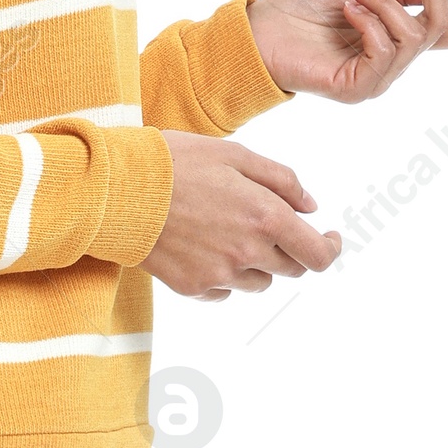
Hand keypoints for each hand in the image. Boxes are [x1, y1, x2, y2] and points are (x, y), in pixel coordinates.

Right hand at [143, 134, 341, 300]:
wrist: (117, 191)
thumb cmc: (176, 163)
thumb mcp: (236, 155)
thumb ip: (282, 181)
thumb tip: (312, 207)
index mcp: (265, 217)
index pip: (317, 254)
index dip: (330, 249)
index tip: (329, 237)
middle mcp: (247, 252)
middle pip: (290, 269)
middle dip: (288, 249)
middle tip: (267, 225)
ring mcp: (219, 275)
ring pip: (257, 282)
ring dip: (255, 262)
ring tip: (225, 230)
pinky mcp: (193, 288)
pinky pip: (223, 291)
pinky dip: (223, 275)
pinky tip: (202, 247)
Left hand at [246, 0, 447, 99]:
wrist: (255, 29)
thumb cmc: (297, 8)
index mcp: (394, 37)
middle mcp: (390, 62)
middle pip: (440, 29)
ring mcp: (375, 80)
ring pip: (413, 36)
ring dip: (385, 1)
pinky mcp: (356, 89)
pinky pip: (385, 50)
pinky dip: (370, 21)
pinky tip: (347, 9)